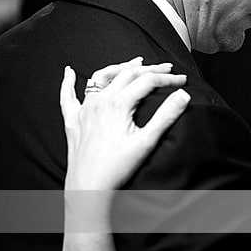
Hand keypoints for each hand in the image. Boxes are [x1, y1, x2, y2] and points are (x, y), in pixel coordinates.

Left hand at [60, 59, 190, 190]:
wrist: (89, 189)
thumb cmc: (117, 168)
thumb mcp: (146, 142)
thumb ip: (166, 116)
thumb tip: (183, 95)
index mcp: (119, 104)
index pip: (148, 81)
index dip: (167, 79)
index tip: (182, 81)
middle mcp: (100, 101)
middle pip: (128, 74)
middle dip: (150, 69)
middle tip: (167, 68)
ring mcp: (85, 109)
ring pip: (101, 77)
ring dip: (119, 67)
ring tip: (134, 62)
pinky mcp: (74, 121)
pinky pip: (68, 97)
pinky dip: (68, 83)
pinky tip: (68, 73)